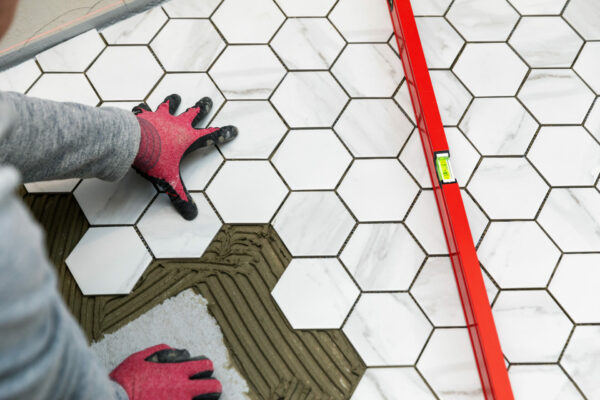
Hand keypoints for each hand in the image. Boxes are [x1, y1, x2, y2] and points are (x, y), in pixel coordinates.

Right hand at [110, 344, 221, 399]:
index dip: (206, 367)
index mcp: (177, 372)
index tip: (202, 370)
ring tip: (201, 398)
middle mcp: (183, 389)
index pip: (206, 366)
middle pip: (214, 387)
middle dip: (213, 386)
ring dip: (206, 399)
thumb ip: (162, 352)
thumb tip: (176, 352)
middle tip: (208, 387)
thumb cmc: (126, 380)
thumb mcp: (142, 358)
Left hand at [132, 95, 236, 219]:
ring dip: (173, 101)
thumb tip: (191, 215)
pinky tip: (140, 106)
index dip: (224, 133)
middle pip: (194, 113)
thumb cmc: (154, 160)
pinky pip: (144, 110)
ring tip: (176, 96)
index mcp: (188, 139)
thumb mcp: (169, 181)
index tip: (235, 129)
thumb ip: (180, 196)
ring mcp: (160, 117)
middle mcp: (177, 124)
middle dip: (202, 107)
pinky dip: (143, 109)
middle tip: (208, 100)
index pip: (211, 136)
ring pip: (170, 106)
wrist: (131, 143)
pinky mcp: (143, 115)